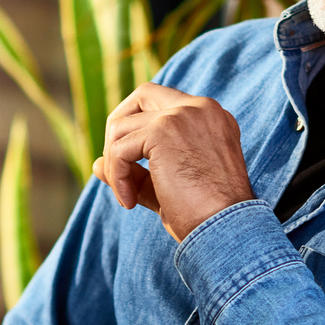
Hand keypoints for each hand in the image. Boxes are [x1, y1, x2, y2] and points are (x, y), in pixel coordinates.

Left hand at [91, 83, 256, 241]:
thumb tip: (96, 165)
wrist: (228, 229)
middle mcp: (200, 108)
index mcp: (211, 117)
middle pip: (142, 94)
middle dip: (118, 128)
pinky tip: (129, 202)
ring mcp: (182, 115)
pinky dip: (116, 176)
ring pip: (122, 125)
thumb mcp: (170, 185)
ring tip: (127, 197)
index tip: (134, 167)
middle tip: (115, 168)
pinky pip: (119, 148)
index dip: (140, 130)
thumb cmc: (206, 215)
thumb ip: (137, 171)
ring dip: (114, 163)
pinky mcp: (164, 130)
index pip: (164, 104)